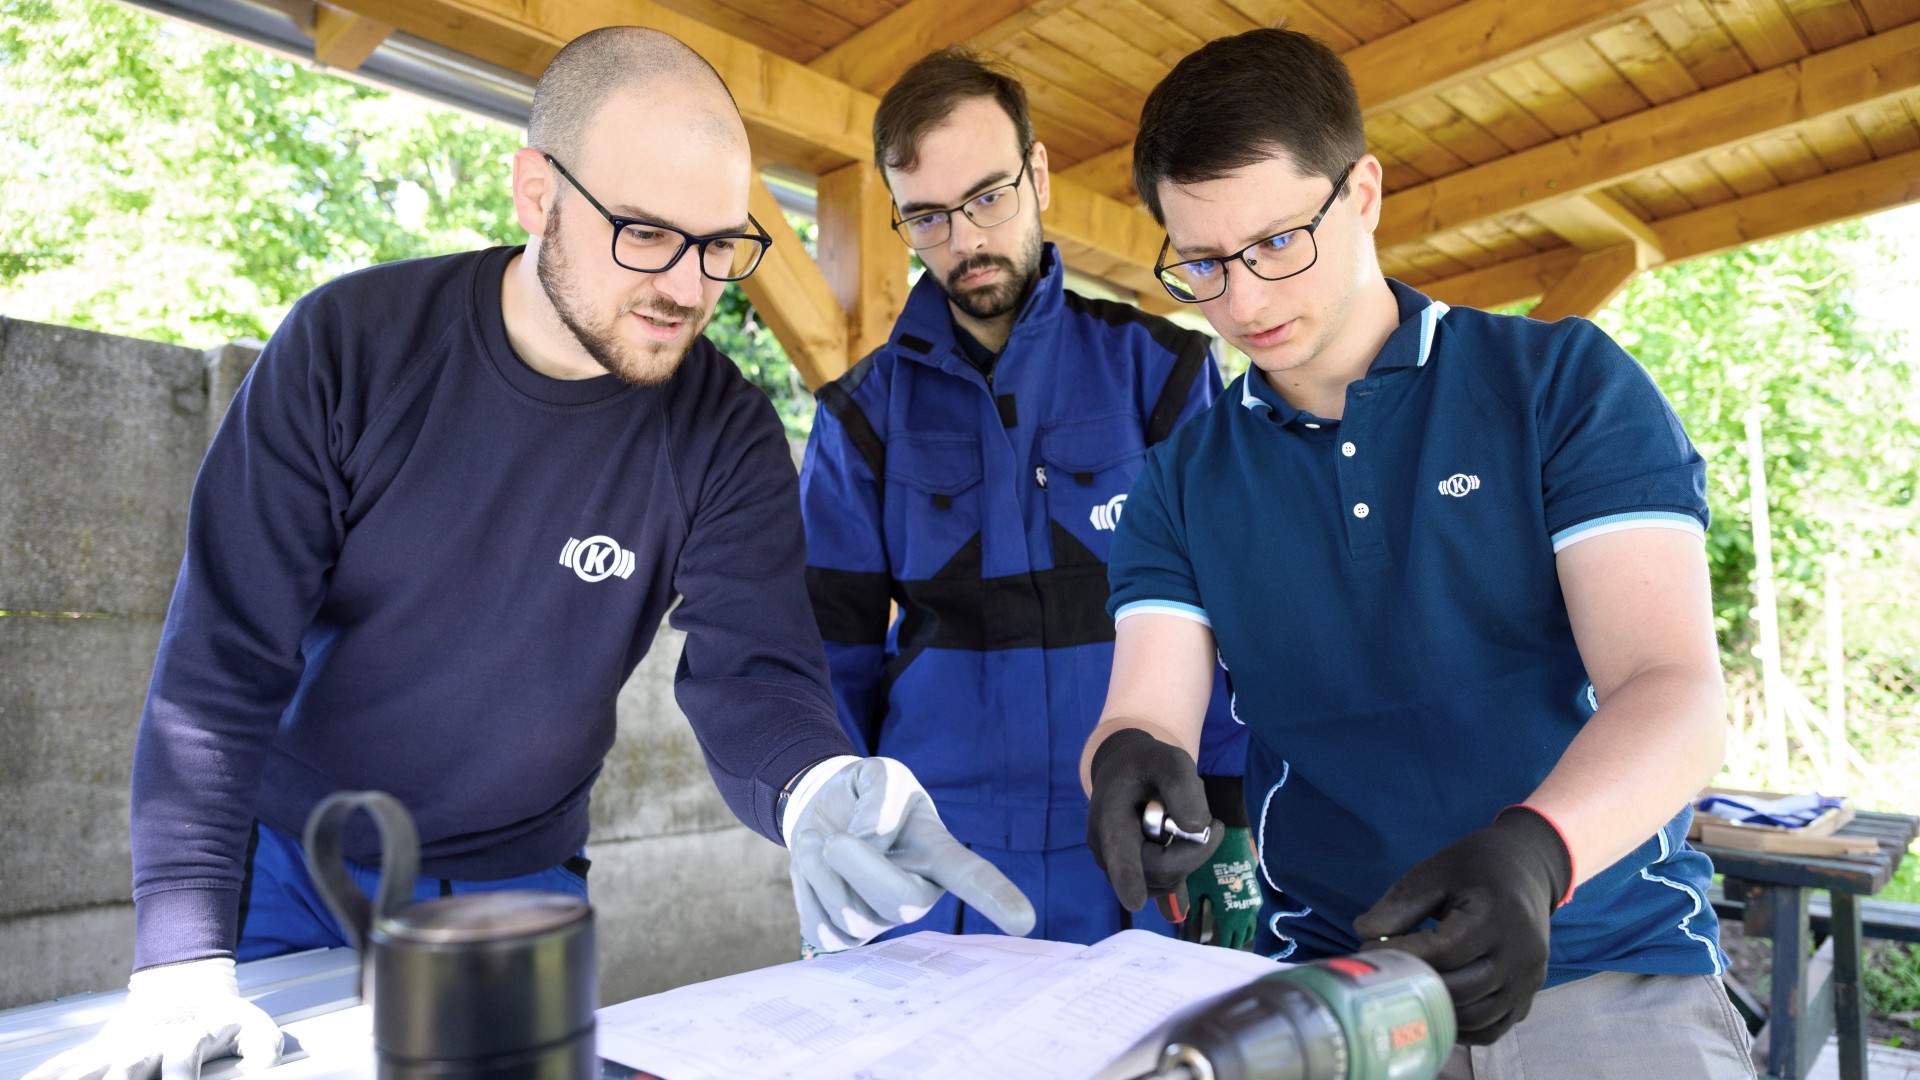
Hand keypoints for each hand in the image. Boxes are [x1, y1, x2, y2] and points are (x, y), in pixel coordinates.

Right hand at [26, 957, 282, 1079]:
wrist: (187, 988)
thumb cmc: (225, 1019)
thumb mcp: (253, 1028)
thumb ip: (262, 1045)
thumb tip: (266, 1064)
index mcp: (184, 1039)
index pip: (181, 1060)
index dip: (182, 1079)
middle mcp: (146, 1046)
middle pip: (126, 1071)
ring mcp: (117, 1050)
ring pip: (86, 1069)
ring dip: (71, 1079)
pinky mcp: (98, 1055)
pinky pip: (64, 1068)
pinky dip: (44, 1076)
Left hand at [784, 757, 1035, 950]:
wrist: (823, 811)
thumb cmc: (865, 796)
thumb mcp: (881, 775)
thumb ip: (882, 800)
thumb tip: (869, 844)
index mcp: (938, 855)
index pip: (972, 877)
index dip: (997, 897)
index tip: (1023, 920)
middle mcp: (918, 895)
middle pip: (899, 901)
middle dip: (859, 866)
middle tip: (833, 838)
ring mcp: (881, 921)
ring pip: (851, 914)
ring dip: (821, 869)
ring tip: (821, 839)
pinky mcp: (845, 936)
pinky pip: (821, 930)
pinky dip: (806, 891)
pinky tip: (814, 869)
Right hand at [1087, 729, 1222, 916]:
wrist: (1125, 773)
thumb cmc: (1145, 765)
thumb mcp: (1169, 760)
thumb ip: (1181, 786)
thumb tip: (1195, 829)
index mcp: (1110, 820)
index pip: (1120, 854)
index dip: (1128, 878)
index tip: (1134, 901)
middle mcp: (1107, 853)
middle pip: (1159, 872)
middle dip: (1193, 851)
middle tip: (1212, 821)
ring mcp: (1118, 870)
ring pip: (1166, 881)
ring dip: (1187, 855)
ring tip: (1179, 822)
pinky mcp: (1134, 878)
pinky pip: (1168, 881)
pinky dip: (1182, 861)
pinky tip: (1175, 838)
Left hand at [1180, 826, 1259, 949]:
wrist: (1231, 838)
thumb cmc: (1209, 861)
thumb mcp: (1194, 885)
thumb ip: (1191, 907)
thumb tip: (1185, 923)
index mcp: (1229, 915)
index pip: (1225, 943)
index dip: (1216, 948)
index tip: (1207, 951)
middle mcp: (1246, 913)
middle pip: (1240, 940)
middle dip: (1228, 944)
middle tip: (1215, 948)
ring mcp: (1254, 903)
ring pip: (1250, 930)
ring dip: (1239, 935)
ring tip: (1226, 937)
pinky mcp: (1256, 892)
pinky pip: (1254, 916)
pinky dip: (1246, 923)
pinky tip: (1237, 922)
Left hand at [1352, 806, 1573, 1044]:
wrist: (1526, 870)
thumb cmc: (1474, 869)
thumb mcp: (1434, 873)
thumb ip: (1401, 905)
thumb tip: (1364, 934)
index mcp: (1497, 915)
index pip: (1444, 950)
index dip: (1403, 955)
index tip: (1369, 951)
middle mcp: (1520, 953)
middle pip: (1461, 987)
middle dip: (1416, 985)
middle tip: (1384, 977)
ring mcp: (1528, 979)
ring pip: (1477, 1015)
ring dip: (1437, 1012)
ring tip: (1406, 993)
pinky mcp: (1528, 996)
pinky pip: (1493, 1028)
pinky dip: (1462, 1028)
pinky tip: (1435, 1012)